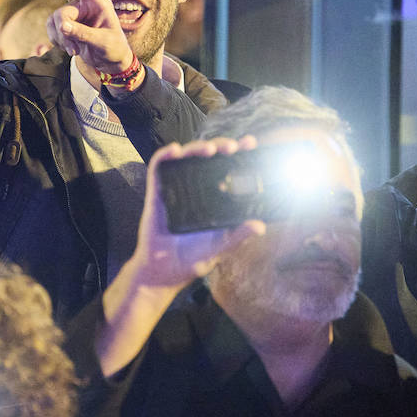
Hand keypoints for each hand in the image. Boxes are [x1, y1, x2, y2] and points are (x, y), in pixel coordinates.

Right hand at [47, 0, 135, 76]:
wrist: (111, 62)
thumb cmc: (113, 47)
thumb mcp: (102, 41)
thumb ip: (83, 33)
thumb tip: (63, 27)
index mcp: (98, 3)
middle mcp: (85, 6)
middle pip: (62, 13)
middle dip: (64, 31)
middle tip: (72, 48)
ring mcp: (75, 16)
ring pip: (55, 21)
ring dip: (61, 39)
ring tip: (74, 51)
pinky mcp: (67, 26)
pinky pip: (52, 29)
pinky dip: (58, 41)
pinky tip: (70, 49)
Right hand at [129, 136, 266, 290]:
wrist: (163, 273)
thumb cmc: (191, 260)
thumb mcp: (220, 247)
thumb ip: (238, 236)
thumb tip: (260, 226)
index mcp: (211, 198)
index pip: (226, 169)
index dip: (238, 154)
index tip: (251, 144)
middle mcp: (193, 189)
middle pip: (207, 158)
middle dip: (221, 146)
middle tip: (234, 146)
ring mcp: (174, 188)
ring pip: (185, 158)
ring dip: (197, 148)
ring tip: (211, 149)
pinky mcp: (156, 192)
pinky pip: (158, 168)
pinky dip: (165, 155)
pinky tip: (176, 150)